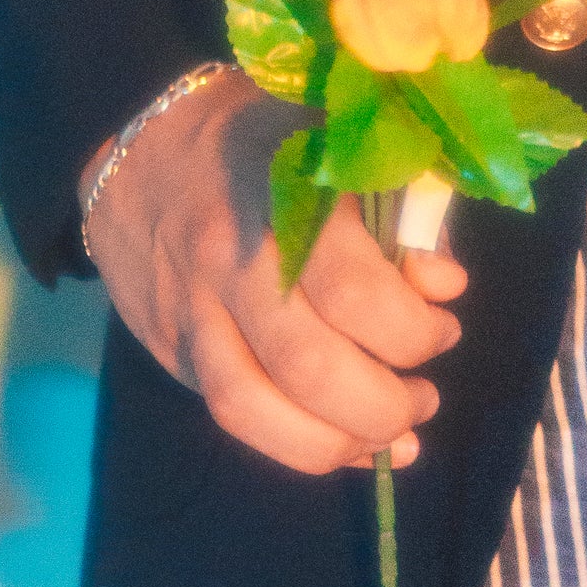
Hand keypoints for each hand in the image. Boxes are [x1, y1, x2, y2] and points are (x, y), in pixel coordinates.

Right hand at [80, 69, 466, 473]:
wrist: (140, 149)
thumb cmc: (266, 138)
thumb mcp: (344, 145)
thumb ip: (402, 210)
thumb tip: (444, 286)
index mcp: (285, 198)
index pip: (353, 292)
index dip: (413, 329)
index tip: (446, 325)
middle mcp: (231, 262)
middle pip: (307, 366)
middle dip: (385, 402)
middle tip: (424, 396)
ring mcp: (191, 311)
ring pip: (255, 408)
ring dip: (339, 441)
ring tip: (394, 434)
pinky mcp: (171, 346)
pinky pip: (229, 415)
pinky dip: (294, 445)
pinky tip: (347, 447)